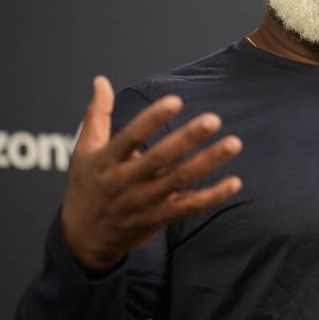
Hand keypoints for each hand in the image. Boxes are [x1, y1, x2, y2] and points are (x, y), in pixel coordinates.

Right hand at [60, 76, 241, 271]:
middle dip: (187, 138)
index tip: (176, 100)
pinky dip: (212, 196)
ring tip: (234, 143)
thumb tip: (101, 80)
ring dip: (208, 162)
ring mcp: (143, 202)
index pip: (131, 136)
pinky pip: (189, 207)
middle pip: (160, 158)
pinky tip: (235, 182)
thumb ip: (97, 114)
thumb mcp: (84, 150)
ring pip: (179, 180)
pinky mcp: (158, 218)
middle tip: (213, 119)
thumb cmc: (87, 185)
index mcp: (107, 161)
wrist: (84, 239)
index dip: (152, 118)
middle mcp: (125, 181)